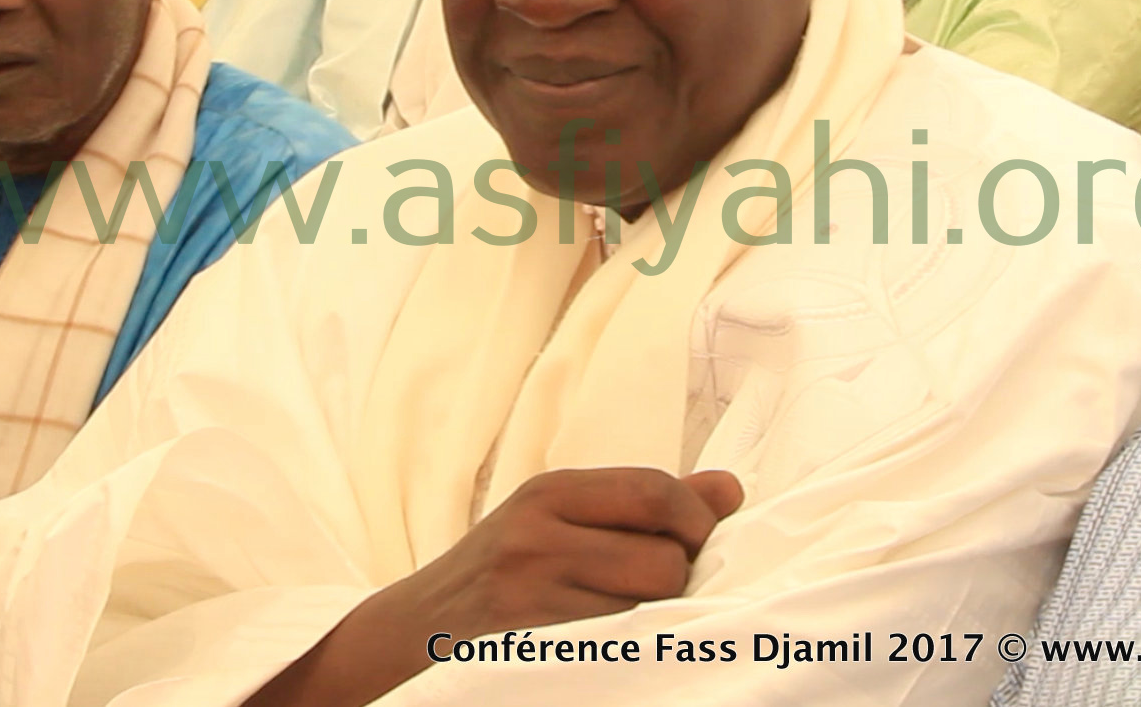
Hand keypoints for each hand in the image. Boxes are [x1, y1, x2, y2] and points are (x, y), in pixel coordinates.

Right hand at [246, 468, 744, 706]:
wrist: (410, 636)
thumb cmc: (502, 574)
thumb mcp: (558, 521)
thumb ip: (643, 504)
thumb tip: (730, 489)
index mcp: (547, 493)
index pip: (654, 490)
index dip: (696, 521)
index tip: (698, 543)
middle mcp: (536, 537)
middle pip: (664, 558)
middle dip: (680, 579)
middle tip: (659, 591)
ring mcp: (531, 599)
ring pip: (649, 610)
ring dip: (657, 620)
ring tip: (628, 620)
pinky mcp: (532, 651)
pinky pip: (619, 651)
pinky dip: (631, 651)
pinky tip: (613, 649)